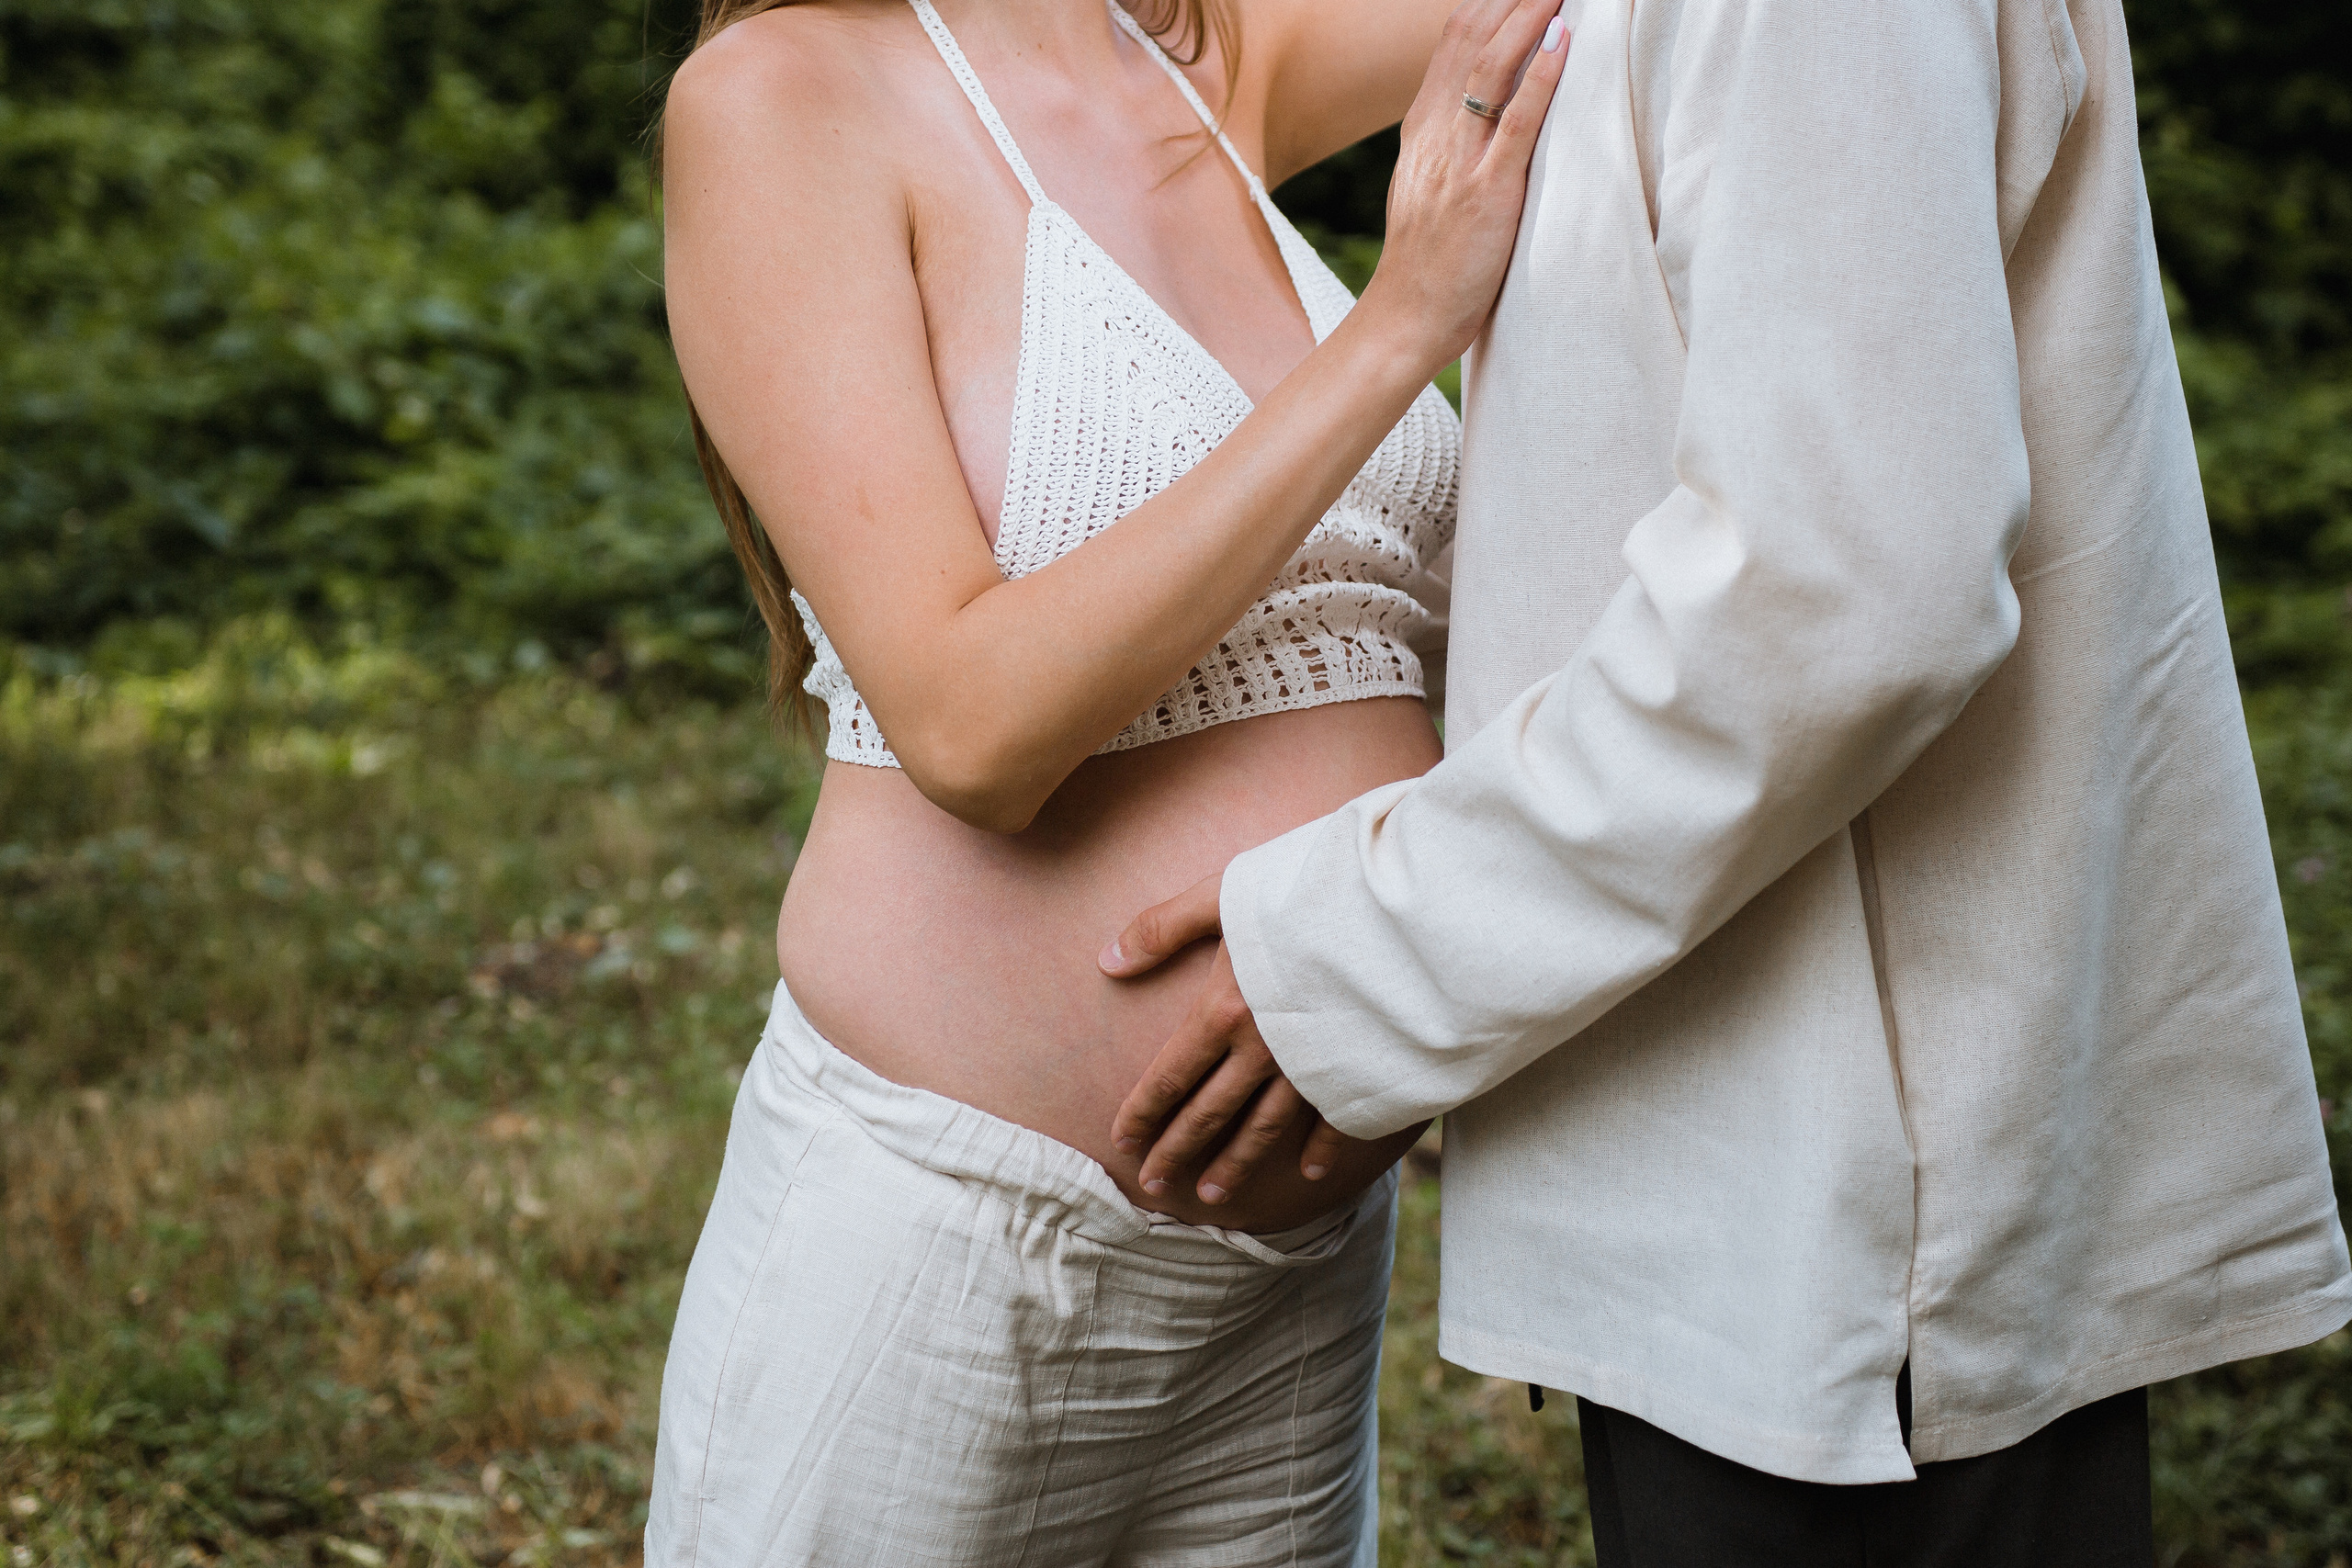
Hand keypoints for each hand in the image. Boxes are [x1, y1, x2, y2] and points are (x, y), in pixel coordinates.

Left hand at [1099, 872, 1351, 1204]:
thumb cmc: (1302, 890)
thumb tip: (1107, 960)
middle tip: (1155, 1186)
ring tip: (1213, 1196)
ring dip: (1236, 1164)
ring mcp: (1310, 1065)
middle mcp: (1261, 1049)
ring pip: (1264, 1128)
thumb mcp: (1223, 894)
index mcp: (1223, 1010)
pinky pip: (1333, 1120)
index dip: (1143, 1113)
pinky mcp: (1355, 1067)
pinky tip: (1307, 1172)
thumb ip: (1162, 927)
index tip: (1123, 1143)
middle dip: (1177, 1151)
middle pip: (1209, 1113)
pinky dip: (1321, 1149)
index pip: (1170, 1076)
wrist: (1390, 909)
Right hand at [1363, 0, 1570, 370]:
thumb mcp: (1431, 186)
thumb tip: (1490, 108)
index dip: (1490, 0)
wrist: (1405, 320)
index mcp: (1423, 129)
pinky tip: (1563, 40)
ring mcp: (1458, 162)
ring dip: (1528, 15)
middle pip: (1470, 37)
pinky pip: (1516, 123)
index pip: (1454, 40)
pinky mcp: (1485, 194)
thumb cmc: (1429, 262)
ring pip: (1490, 67)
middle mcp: (1436, 134)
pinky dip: (1541, 77)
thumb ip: (1455, 142)